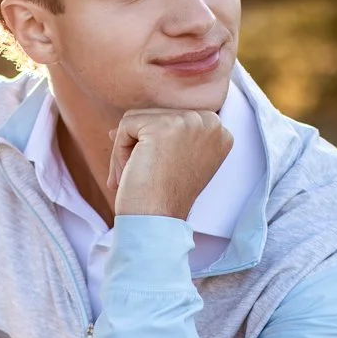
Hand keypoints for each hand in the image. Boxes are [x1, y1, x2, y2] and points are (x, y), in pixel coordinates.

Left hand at [107, 108, 232, 219]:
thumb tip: (117, 129)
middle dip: (139, 147)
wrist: (158, 221)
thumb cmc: (163, 199)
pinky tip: (128, 174)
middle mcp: (210, 122)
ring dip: (127, 150)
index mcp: (219, 132)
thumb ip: (159, 137)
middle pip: (155, 116)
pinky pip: (125, 126)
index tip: (158, 173)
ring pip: (138, 119)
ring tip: (135, 176)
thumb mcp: (173, 161)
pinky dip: (118, 152)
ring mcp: (189, 121)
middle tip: (143, 178)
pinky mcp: (163, 125)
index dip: (155, 146)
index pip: (173, 119)